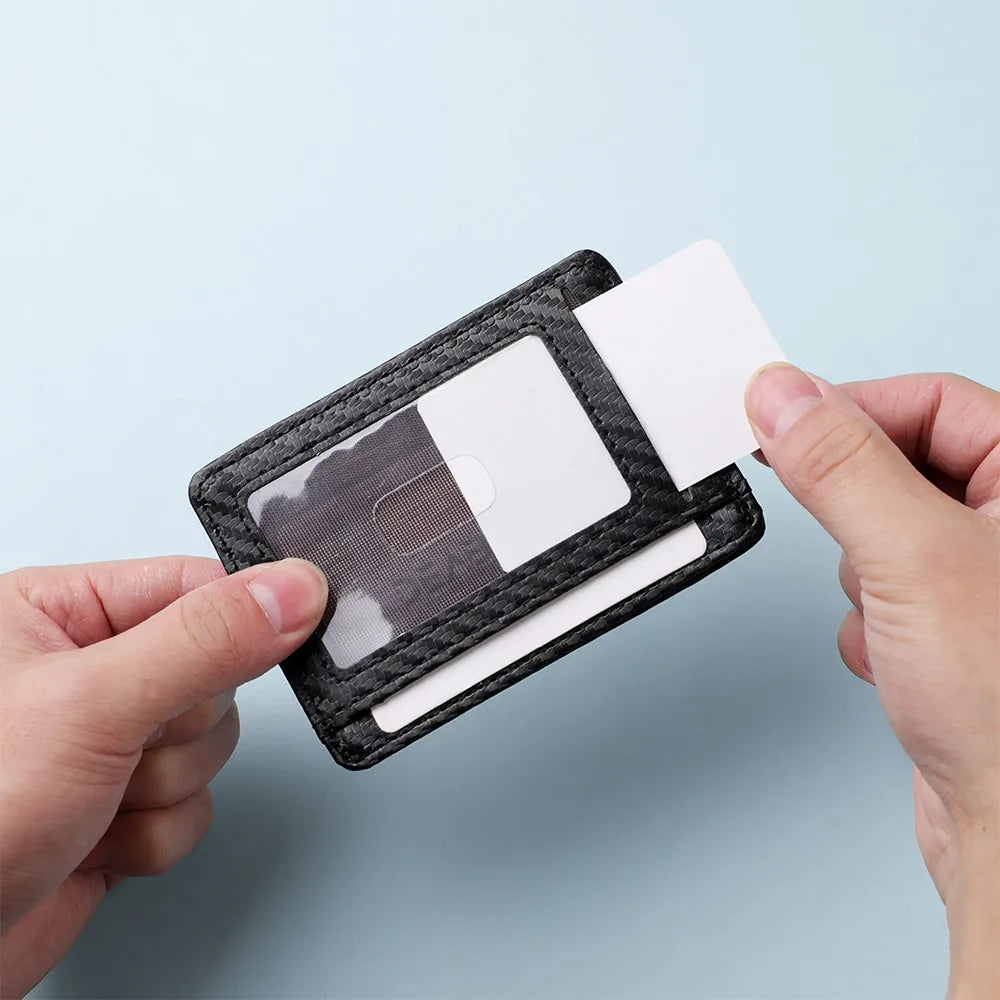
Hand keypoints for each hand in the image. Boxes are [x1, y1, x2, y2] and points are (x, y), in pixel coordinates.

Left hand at [0, 556, 326, 997]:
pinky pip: (193, 808)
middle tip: (121, 745)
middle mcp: (89, 673)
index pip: (196, 587)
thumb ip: (204, 640)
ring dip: (163, 790)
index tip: (276, 638)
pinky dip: (153, 836)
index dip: (240, 620)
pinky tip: (93, 841)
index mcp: (63, 614)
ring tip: (93, 801)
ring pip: (209, 748)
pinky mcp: (122, 808)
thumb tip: (293, 590)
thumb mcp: (92, 703)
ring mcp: (107, 744)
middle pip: (214, 676)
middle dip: (177, 730)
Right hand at [745, 368, 999, 997]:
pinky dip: (869, 618)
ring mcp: (984, 576)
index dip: (853, 410)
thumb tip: (782, 397)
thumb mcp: (910, 557)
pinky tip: (893, 656)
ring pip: (883, 529)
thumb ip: (839, 467)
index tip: (783, 423)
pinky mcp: (952, 624)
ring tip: (890, 615)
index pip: (933, 402)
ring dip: (863, 574)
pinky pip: (882, 585)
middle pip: (903, 463)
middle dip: (860, 511)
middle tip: (854, 541)